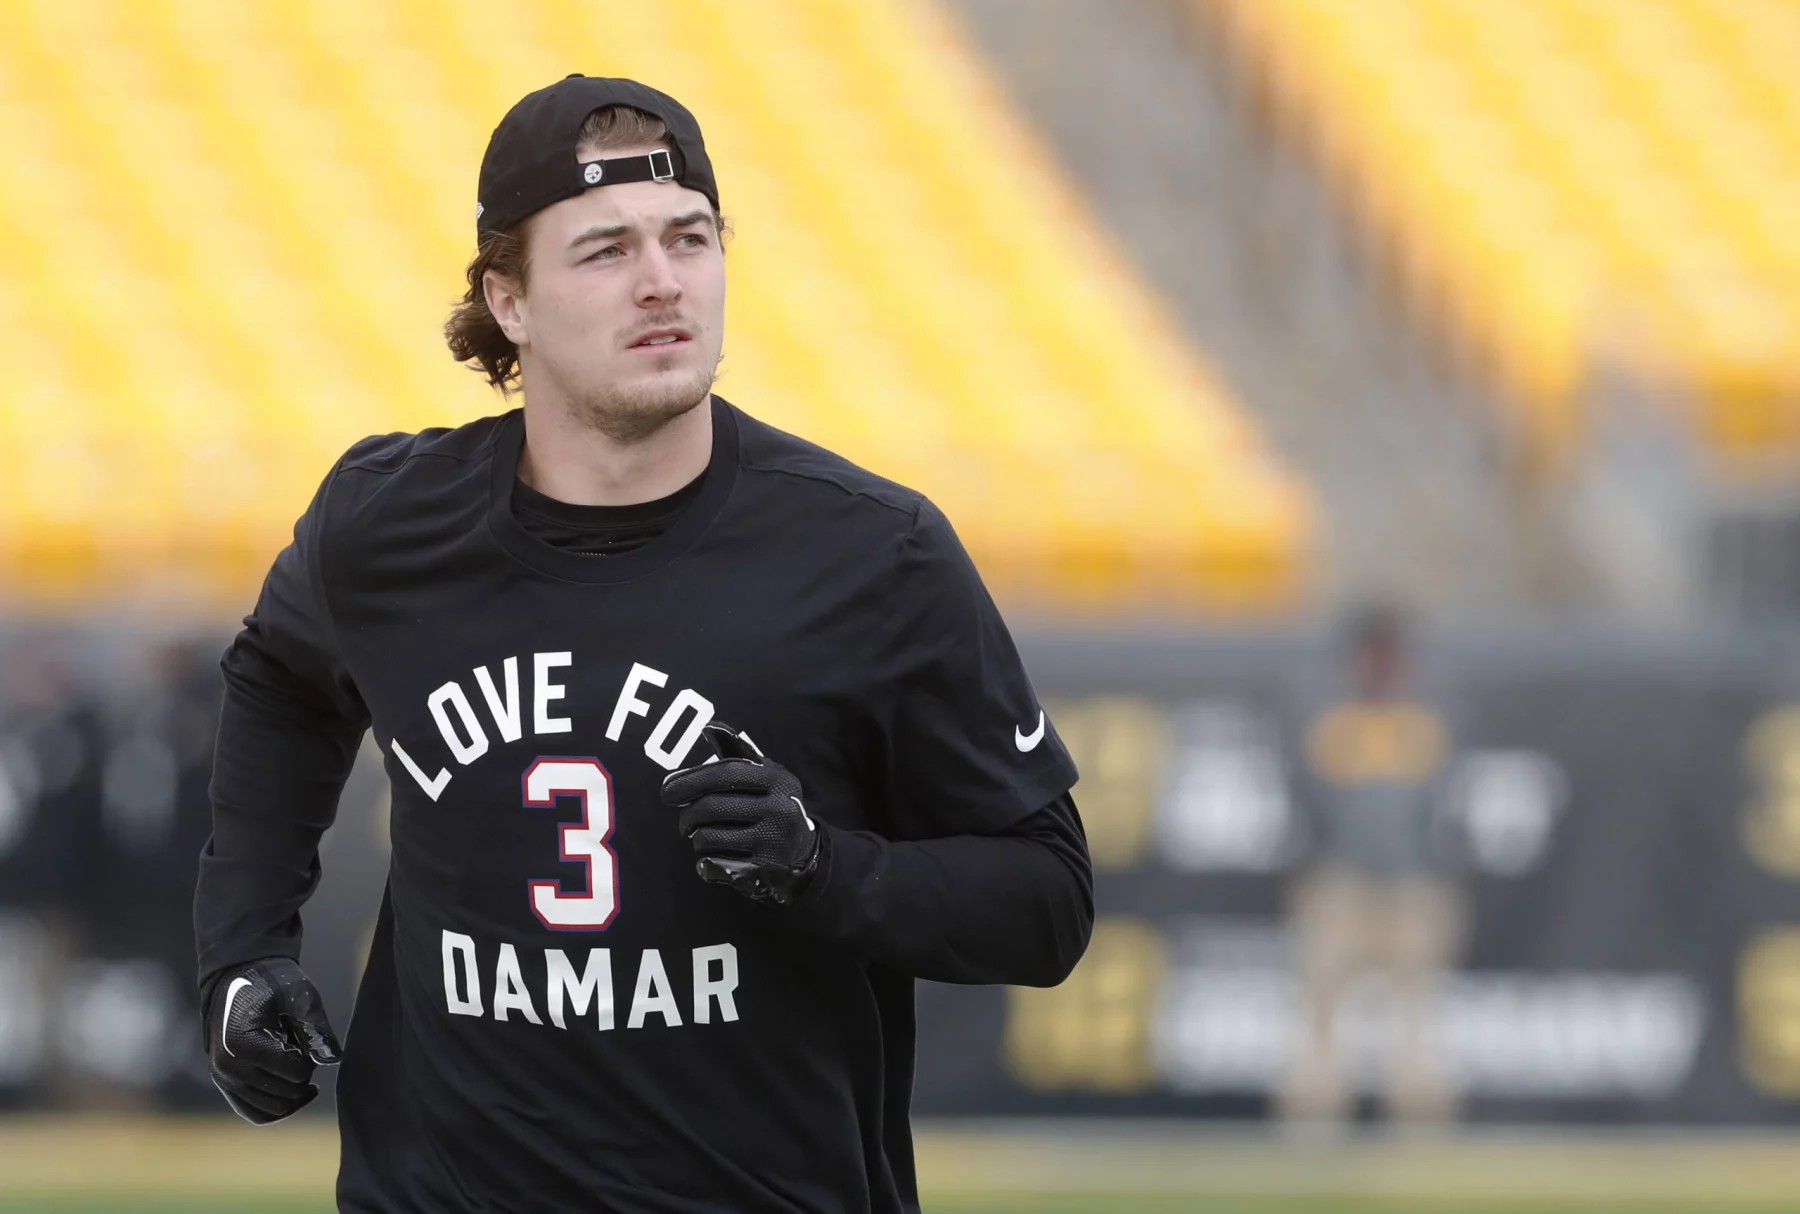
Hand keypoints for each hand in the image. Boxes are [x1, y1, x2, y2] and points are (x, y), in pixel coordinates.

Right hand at [204, 956, 341, 1124]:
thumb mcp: (300, 996)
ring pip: (272, 1110)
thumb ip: (317, 1027)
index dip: (310, 1055)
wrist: (238, 976)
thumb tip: (333, 1060)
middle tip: (300, 1045)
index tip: (303, 1033)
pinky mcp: (225, 1085)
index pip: (296, 1072)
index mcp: (242, 1043)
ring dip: (292, 1091)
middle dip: (302, 1074)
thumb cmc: (273, 983)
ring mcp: (223, 1079)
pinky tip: (296, 1088)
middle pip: (286, 1094)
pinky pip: (256, 1113)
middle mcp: (227, 1067)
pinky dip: (278, 1107)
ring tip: (294, 1061)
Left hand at [660, 722, 822, 905]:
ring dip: (697, 839)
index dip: (690, 780)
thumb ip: (736, 753)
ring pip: (707, 838)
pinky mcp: (762, 872)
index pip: (725, 774)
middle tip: (684, 822)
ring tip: (705, 838)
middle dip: (687, 816)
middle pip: (710, 808)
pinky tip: (714, 857)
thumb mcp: (765, 776)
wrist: (804, 854)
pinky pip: (713, 864)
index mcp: (778, 780)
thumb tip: (709, 728)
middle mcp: (780, 809)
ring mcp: (773, 843)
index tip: (666, 791)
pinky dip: (704, 861)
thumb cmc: (773, 806)